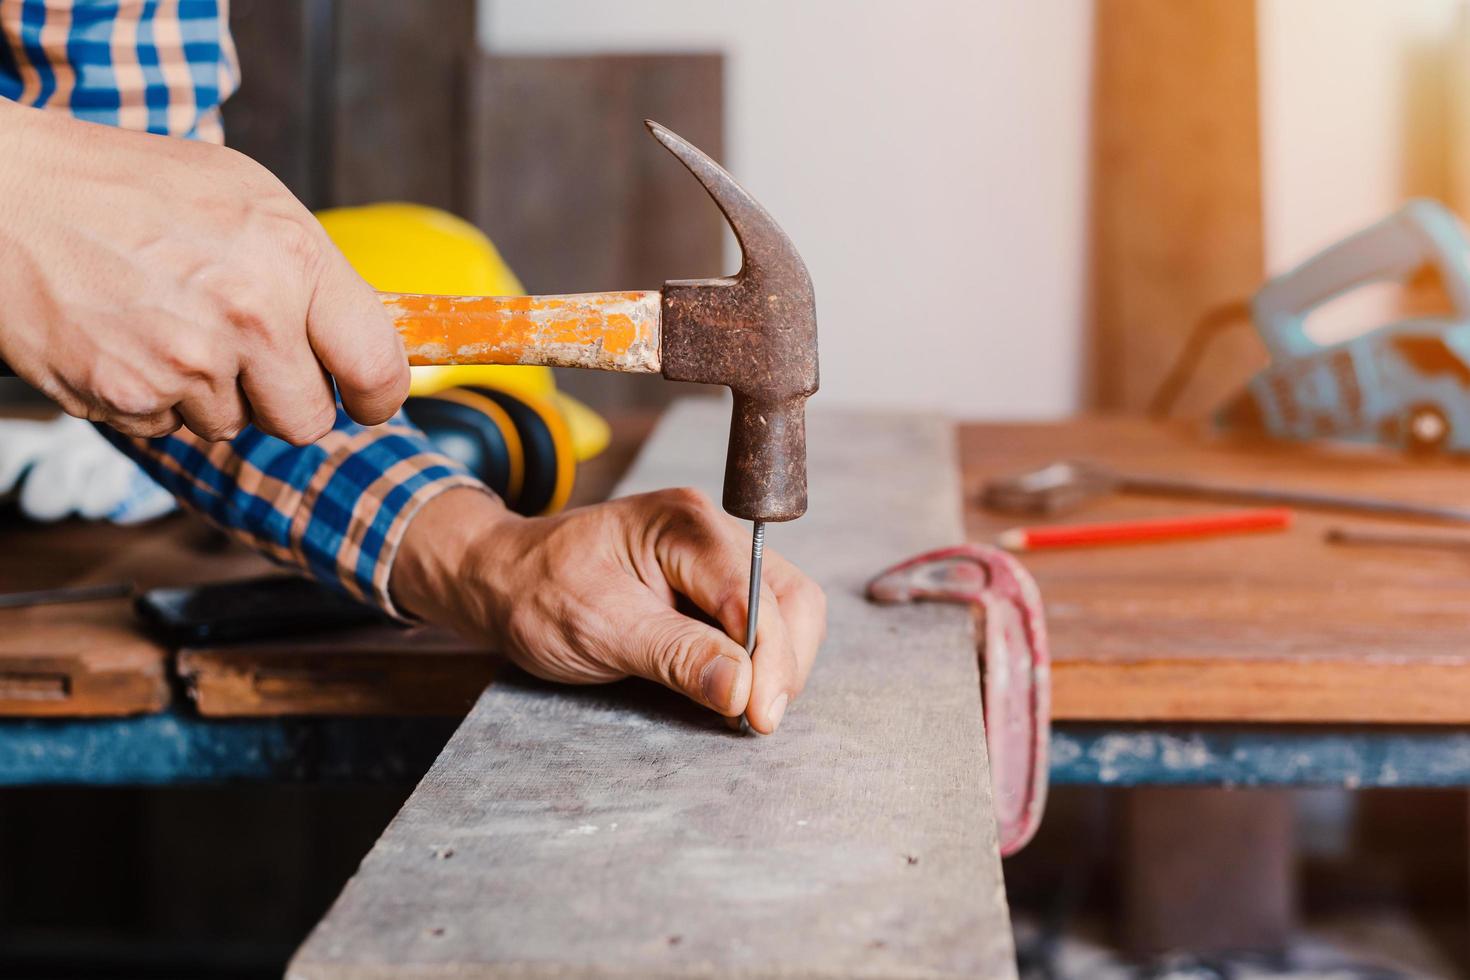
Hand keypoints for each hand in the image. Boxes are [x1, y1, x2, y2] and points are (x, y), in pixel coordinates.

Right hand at [0, 100, 407, 443]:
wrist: (8, 195)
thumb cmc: (132, 187)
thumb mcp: (251, 199)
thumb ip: (316, 275)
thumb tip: (369, 339)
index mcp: (293, 258)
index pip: (378, 367)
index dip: (378, 394)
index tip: (367, 397)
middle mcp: (250, 315)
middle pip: (308, 421)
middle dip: (285, 399)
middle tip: (248, 354)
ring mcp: (187, 362)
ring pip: (233, 425)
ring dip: (212, 392)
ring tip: (169, 322)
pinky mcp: (129, 396)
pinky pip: (170, 427)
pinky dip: (154, 396)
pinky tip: (130, 338)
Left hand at [392, 487, 826, 733]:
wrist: (503, 581)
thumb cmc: (539, 593)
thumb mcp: (600, 627)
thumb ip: (676, 655)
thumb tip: (741, 688)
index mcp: (685, 524)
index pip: (755, 593)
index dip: (769, 659)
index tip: (758, 716)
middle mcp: (713, 532)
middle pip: (788, 599)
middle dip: (783, 664)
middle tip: (757, 720)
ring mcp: (718, 558)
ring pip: (786, 612)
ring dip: (777, 666)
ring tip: (747, 710)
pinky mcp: (714, 587)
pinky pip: (762, 623)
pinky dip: (759, 662)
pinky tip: (735, 691)